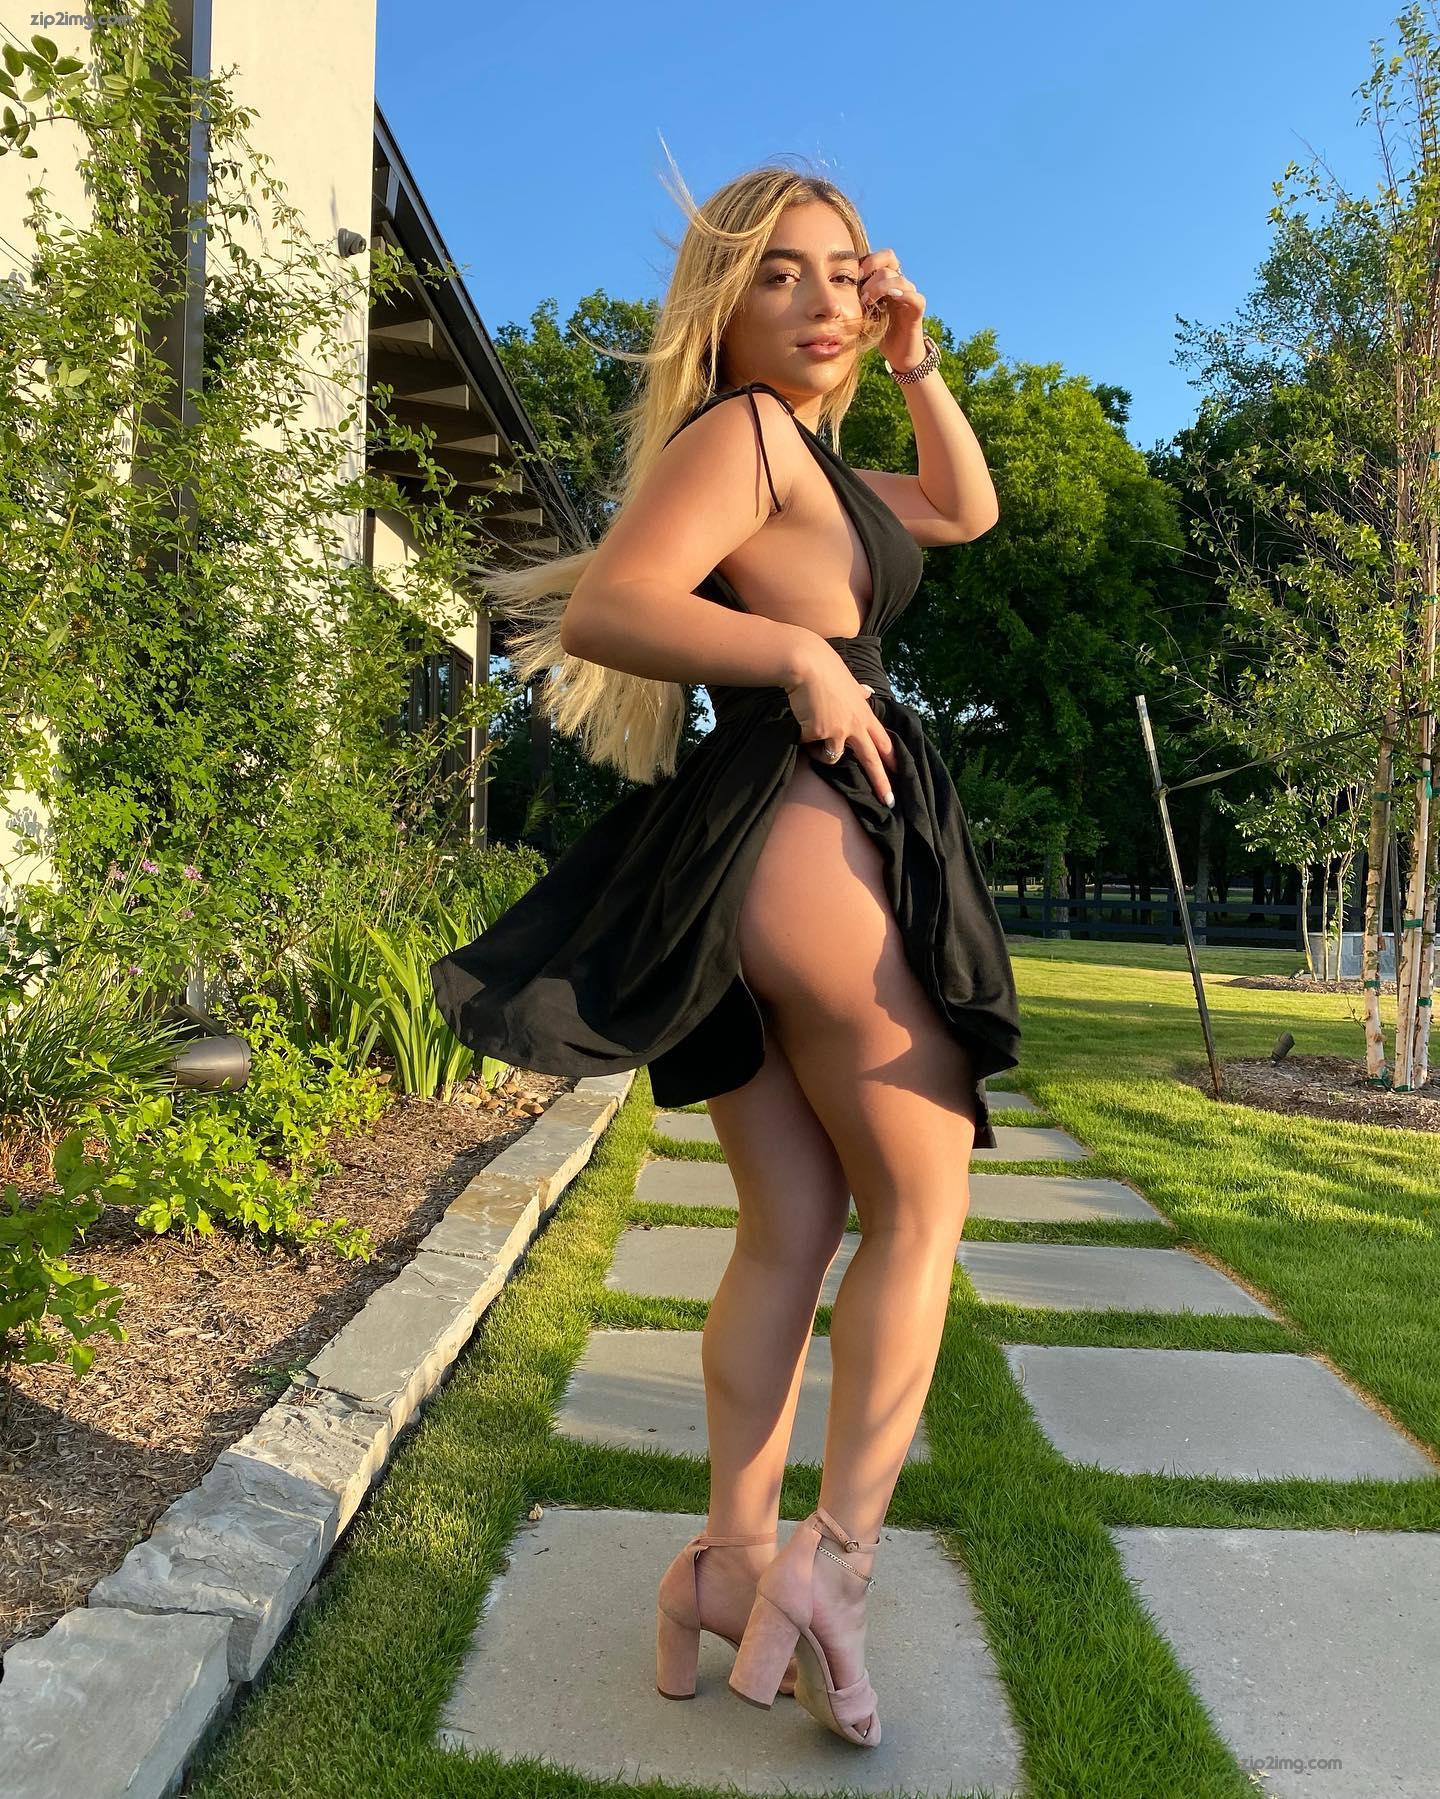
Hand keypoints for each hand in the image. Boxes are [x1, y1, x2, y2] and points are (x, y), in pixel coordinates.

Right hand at [784, 642, 897, 805]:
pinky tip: (802, 718)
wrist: (808, 665)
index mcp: (864, 715)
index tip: (902, 773)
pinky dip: (804, 737)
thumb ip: (859, 694)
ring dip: (822, 753)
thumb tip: (867, 691)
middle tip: (890, 802)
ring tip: (812, 729)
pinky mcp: (820, 733)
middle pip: (871, 760)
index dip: (893, 759)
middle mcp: (855, 726)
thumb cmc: (826, 670)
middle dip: (881, 783)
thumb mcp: (849, 683)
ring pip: (833, 758)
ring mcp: (838, 730)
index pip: (884, 742)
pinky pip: (809, 745)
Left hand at [858, 247, 926, 369]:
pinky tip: (886, 302)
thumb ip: (855, 297)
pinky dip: (900, 295)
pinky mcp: (917, 308)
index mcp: (887, 280)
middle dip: (870, 271)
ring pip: (897, 277)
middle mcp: (900, 283)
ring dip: (879, 286)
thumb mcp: (862, 312)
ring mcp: (910, 294)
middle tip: (860, 290)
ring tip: (867, 301)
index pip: (882, 256)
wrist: (898, 355)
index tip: (855, 276)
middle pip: (889, 258)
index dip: (868, 260)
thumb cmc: (879, 333)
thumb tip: (832, 287)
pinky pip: (912, 295)